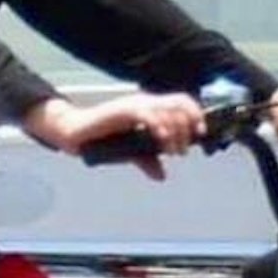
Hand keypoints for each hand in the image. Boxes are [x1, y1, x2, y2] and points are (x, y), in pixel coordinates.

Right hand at [21, 92, 204, 179]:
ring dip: (176, 132)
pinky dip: (160, 127)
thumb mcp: (131, 153)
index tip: (201, 133)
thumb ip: (148, 160)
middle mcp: (145, 102)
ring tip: (173, 151)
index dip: (195, 114)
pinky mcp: (123, 110)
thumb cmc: (103, 139)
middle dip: (188, 127)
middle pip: (179, 105)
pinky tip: (162, 142)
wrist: (76, 133)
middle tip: (183, 150)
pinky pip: (148, 114)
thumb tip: (161, 175)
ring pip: (167, 110)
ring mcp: (134, 104)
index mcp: (150, 107)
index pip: (180, 101)